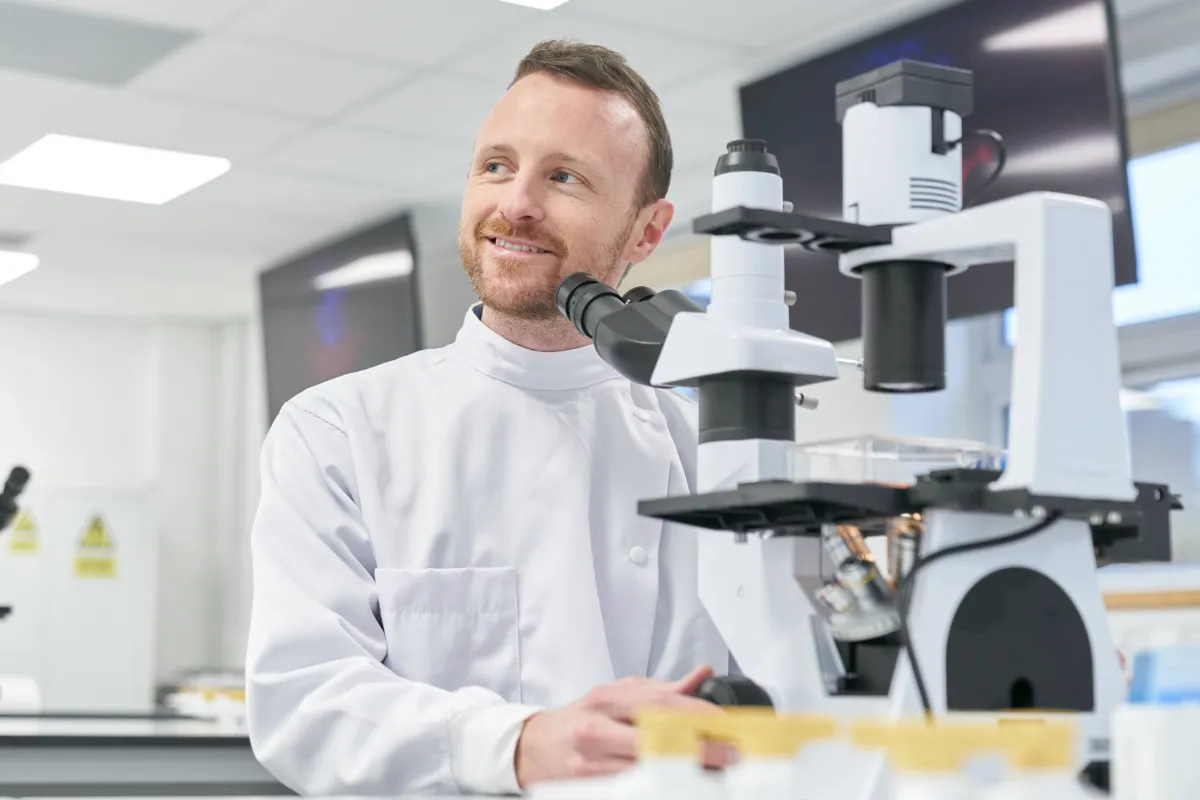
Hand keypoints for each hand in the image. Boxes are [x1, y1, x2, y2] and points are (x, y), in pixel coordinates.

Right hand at [514, 665, 730, 786]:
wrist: (531, 749)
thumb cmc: (577, 720)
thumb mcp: (613, 696)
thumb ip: (657, 689)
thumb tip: (699, 676)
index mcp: (605, 700)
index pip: (660, 703)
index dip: (698, 712)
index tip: (728, 723)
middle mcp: (596, 730)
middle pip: (658, 738)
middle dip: (699, 748)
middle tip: (732, 755)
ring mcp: (591, 765)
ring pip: (647, 769)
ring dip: (685, 772)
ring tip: (715, 772)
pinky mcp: (589, 789)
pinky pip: (631, 788)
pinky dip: (660, 785)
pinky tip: (680, 783)